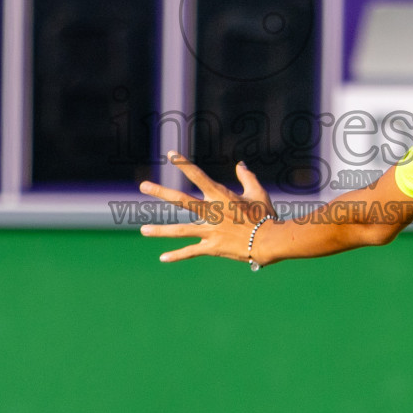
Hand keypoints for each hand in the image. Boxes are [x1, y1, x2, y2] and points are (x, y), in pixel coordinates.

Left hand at [138, 152, 276, 263]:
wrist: (270, 241)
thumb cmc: (266, 215)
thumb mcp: (257, 192)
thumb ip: (246, 177)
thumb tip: (240, 164)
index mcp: (221, 196)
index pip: (198, 175)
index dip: (184, 164)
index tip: (170, 154)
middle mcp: (211, 212)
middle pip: (181, 200)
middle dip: (161, 192)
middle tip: (143, 185)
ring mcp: (210, 231)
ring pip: (180, 230)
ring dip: (161, 230)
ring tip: (144, 230)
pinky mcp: (212, 247)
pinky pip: (191, 251)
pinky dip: (177, 255)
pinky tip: (163, 258)